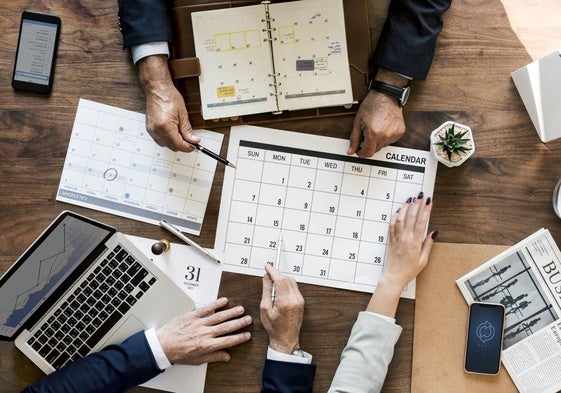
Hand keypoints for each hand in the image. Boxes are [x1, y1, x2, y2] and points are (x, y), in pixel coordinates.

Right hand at [137, 55, 199, 151]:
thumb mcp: (183, 113)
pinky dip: (168, 140)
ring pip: (166, 145)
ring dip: (175, 143)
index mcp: (166, 126)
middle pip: (172, 147)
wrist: (157, 90)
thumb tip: (194, 140)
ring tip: (181, 133)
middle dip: (183, 145)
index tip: (194, 146)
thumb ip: (188, 130)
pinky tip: (173, 132)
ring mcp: (152, 130)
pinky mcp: (150, 129)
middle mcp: (157, 130)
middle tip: (190, 139)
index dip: (188, 147)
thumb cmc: (168, 97)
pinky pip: (160, 140)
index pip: (178, 145)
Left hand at [156, 297, 251, 364]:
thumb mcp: (197, 360)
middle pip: (226, 327)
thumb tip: (226, 356)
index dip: (239, 337)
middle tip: (248, 319)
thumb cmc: (177, 353)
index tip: (246, 335)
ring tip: (240, 310)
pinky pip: (206, 309)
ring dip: (231, 312)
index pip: (228, 341)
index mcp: (206, 345)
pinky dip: (216, 304)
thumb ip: (213, 357)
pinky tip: (224, 301)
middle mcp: (204, 333)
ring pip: (219, 317)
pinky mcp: (192, 316)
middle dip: (239, 323)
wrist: (162, 346)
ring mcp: (199, 323)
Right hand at [260, 264, 303, 353]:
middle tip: (267, 277)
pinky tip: (279, 291)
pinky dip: (286, 285)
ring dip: (282, 279)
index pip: (280, 279)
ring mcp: (300, 300)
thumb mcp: (265, 308)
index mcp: (285, 301)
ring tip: (272, 286)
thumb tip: (266, 277)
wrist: (286, 339)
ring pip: (291, 281)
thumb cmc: (274, 327)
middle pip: (286, 278)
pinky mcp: (301, 301)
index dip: (273, 271)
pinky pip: (294, 287)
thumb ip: (266, 290)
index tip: (267, 267)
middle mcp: (295, 299)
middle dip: (277, 275)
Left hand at [347, 68, 408, 156]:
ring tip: (376, 127)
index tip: (359, 149)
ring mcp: (394, 134)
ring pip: (383, 146)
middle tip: (366, 133)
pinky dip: (386, 136)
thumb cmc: (373, 104)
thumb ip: (354, 138)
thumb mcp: (358, 121)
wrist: (387, 94)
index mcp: (374, 133)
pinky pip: (391, 140)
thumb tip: (351, 150)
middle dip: (369, 144)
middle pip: (375, 150)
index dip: (361, 153)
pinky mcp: (400, 132)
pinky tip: (383, 127)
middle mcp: (385, 135)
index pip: (367, 153)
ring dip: (377, 140)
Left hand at [366, 193, 436, 316]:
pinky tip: (398, 211)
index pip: (421, 222)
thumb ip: (428, 244)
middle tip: (420, 196)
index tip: (429, 201)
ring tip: (410, 200)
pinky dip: (395, 216)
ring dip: (405, 208)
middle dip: (416, 205)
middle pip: (411, 217)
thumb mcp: (423, 260)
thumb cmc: (409, 270)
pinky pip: (392, 225)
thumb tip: (434, 232)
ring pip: (400, 218)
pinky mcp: (391, 239)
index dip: (426, 210)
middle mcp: (405, 238)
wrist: (394, 276)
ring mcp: (397, 238)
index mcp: (415, 243)